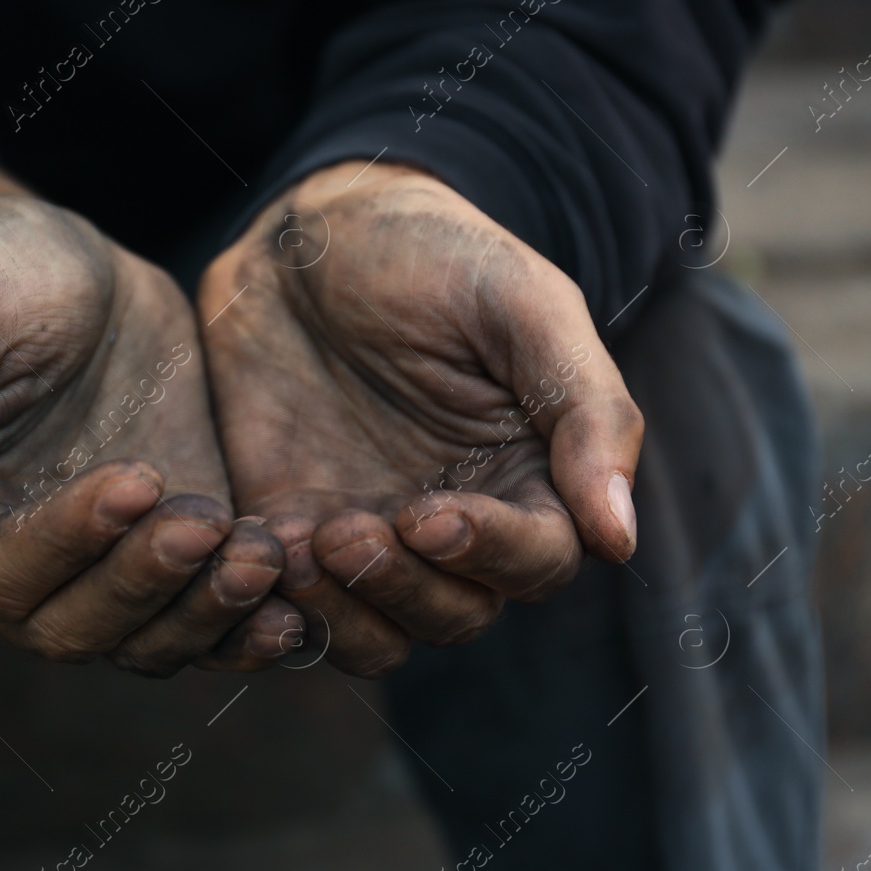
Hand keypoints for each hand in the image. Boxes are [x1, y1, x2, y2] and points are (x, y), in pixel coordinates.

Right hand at [0, 193, 295, 673]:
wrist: (68, 261)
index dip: (68, 543)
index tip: (136, 480)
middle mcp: (7, 576)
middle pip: (77, 630)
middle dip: (146, 585)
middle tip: (208, 522)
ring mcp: (93, 572)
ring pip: (146, 642)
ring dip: (206, 613)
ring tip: (263, 553)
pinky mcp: (165, 557)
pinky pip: (202, 621)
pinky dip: (244, 626)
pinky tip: (295, 607)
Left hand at [198, 162, 642, 675]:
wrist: (307, 235)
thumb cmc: (433, 252)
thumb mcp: (522, 303)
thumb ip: (584, 411)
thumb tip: (618, 538)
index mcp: (530, 476)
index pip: (538, 563)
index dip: (491, 555)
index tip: (431, 514)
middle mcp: (454, 524)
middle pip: (455, 615)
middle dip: (404, 589)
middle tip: (347, 531)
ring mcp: (368, 532)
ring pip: (376, 634)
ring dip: (343, 614)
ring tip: (300, 549)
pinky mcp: (287, 528)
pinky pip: (290, 603)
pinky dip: (275, 600)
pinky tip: (253, 549)